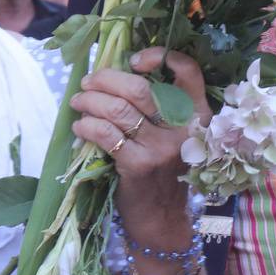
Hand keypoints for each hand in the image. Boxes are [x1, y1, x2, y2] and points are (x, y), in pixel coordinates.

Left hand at [72, 48, 206, 249]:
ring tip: (78, 102)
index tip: (132, 60)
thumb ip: (158, 108)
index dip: (160, 56)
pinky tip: (80, 127)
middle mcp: (184, 128)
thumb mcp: (172, 135)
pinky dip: (86, 126)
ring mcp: (162, 147)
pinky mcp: (140, 165)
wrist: (162, 218)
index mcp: (197, 114)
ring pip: (118, 109)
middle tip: (88, 82)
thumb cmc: (162, 171)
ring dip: (90, 101)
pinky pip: (105, 134)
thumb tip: (115, 73)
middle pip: (139, 87)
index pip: (188, 71)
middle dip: (105, 79)